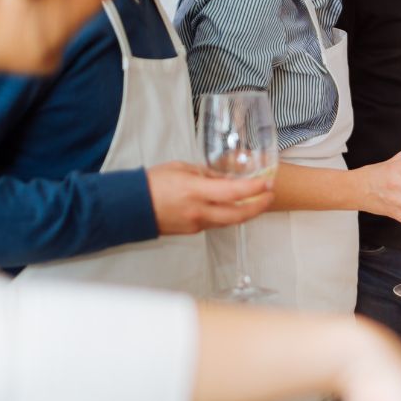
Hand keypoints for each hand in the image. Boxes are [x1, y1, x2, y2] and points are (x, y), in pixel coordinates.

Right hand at [147, 161, 273, 234]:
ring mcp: (196, 224)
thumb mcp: (182, 168)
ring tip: (255, 200)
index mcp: (195, 191)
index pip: (234, 192)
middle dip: (259, 207)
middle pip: (239, 215)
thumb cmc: (152, 183)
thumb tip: (224, 178)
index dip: (254, 189)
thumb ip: (206, 174)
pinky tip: (230, 206)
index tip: (267, 183)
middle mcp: (199, 211)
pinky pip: (215, 223)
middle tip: (270, 196)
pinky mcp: (192, 231)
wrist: (130, 207)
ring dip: (245, 212)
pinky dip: (226, 215)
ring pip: (229, 221)